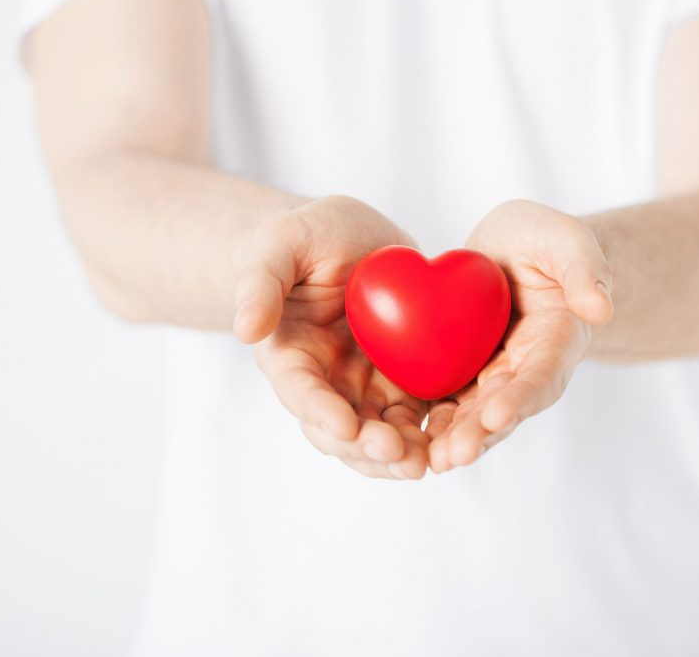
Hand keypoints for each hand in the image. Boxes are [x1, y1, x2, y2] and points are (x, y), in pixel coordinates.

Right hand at [233, 195, 430, 478]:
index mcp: (290, 355)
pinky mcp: (402, 380)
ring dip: (399, 453)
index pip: (301, 392)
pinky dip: (431, 433)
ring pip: (379, 434)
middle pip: (340, 430)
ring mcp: (365, 386)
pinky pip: (416, 416)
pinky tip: (453, 440)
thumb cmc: (306, 236)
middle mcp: (326, 382)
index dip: (321, 412)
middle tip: (399, 453)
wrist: (349, 239)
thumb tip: (245, 330)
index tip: (346, 426)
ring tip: (425, 462)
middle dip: (366, 447)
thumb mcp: (282, 243)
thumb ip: (261, 282)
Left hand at [426, 199, 613, 471]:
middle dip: (479, 433)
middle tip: (454, 455)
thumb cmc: (543, 241)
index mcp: (556, 341)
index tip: (497, 415)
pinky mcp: (461, 373)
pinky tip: (406, 438)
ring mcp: (491, 375)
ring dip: (453, 438)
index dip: (521, 397)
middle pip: (504, 407)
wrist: (512, 250)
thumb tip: (600, 309)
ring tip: (432, 461)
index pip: (542, 374)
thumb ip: (584, 269)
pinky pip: (444, 400)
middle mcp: (525, 369)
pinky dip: (428, 421)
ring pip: (472, 414)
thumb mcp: (566, 240)